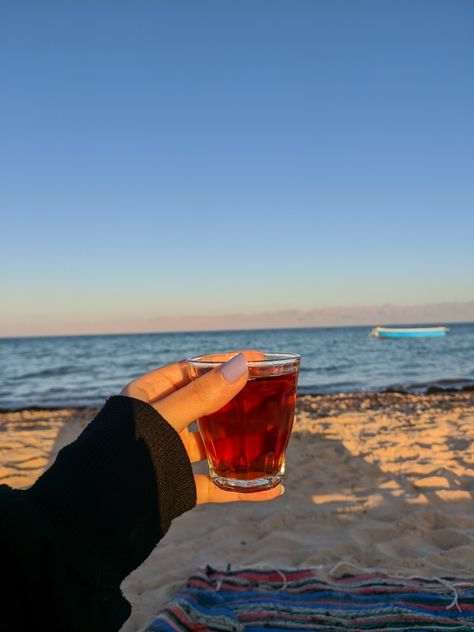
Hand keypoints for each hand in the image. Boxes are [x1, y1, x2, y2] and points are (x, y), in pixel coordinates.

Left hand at [121, 352, 283, 503]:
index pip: (193, 371)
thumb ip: (200, 396)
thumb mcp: (162, 420)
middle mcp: (159, 423)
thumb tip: (240, 366)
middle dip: (236, 401)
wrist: (90, 516)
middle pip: (205, 405)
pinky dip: (241, 487)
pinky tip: (270, 488)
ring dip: (240, 443)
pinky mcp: (176, 487)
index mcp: (148, 397)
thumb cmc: (118, 456)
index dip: (224, 363)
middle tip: (270, 395)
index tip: (258, 360)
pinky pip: (215, 484)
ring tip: (272, 437)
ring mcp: (167, 455)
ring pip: (211, 445)